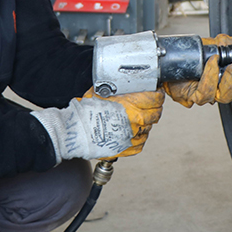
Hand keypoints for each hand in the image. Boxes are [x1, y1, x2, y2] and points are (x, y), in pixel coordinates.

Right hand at [30, 88, 163, 162]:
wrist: (74, 132)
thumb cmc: (85, 111)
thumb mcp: (101, 91)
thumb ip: (117, 87)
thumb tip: (124, 81)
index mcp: (131, 105)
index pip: (155, 99)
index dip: (156, 94)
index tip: (154, 93)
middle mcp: (135, 121)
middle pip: (155, 114)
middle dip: (153, 108)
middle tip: (147, 104)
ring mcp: (132, 136)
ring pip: (148, 128)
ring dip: (145, 122)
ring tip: (134, 118)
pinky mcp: (127, 149)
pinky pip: (141, 142)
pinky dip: (138, 136)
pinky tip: (130, 131)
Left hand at [163, 33, 231, 107]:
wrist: (170, 58)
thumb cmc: (193, 54)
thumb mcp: (219, 44)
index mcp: (228, 82)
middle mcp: (218, 91)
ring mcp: (205, 94)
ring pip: (222, 95)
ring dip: (231, 77)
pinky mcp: (191, 95)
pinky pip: (204, 91)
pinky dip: (210, 75)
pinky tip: (213, 62)